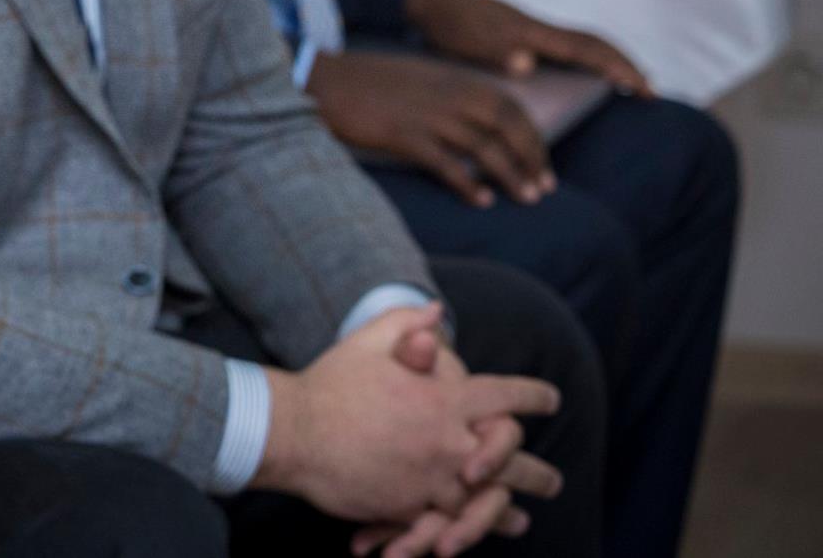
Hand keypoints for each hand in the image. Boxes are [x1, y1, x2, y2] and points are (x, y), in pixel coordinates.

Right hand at [254, 304, 562, 527]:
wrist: (294, 432)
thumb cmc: (332, 383)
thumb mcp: (368, 340)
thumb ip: (407, 323)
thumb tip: (438, 311)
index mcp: (445, 398)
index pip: (506, 397)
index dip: (533, 397)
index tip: (550, 401)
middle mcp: (447, 442)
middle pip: (511, 461)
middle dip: (536, 473)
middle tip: (551, 482)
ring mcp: (430, 480)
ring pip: (486, 502)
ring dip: (508, 511)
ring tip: (522, 518)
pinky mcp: (408, 509)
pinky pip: (446, 525)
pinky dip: (467, 531)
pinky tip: (475, 533)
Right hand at [307, 50, 552, 205]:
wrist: (324, 81)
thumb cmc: (366, 82)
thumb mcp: (417, 78)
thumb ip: (448, 94)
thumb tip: (474, 120)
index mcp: (454, 79)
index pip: (510, 106)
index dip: (532, 135)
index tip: (541, 160)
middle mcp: (449, 95)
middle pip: (507, 126)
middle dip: (532, 157)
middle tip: (544, 186)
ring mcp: (428, 115)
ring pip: (485, 147)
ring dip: (511, 174)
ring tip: (527, 198)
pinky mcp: (406, 136)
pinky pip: (448, 164)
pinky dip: (469, 184)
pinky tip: (481, 201)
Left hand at [403, 0, 647, 92]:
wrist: (428, 0)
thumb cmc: (446, 23)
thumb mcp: (466, 43)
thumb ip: (496, 53)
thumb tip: (526, 65)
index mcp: (531, 34)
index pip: (587, 50)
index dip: (618, 68)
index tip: (644, 87)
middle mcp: (539, 31)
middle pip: (594, 43)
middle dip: (625, 65)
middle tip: (650, 91)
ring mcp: (532, 32)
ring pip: (583, 44)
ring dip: (609, 62)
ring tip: (628, 86)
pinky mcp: (523, 36)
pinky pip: (566, 48)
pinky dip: (587, 61)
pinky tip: (586, 78)